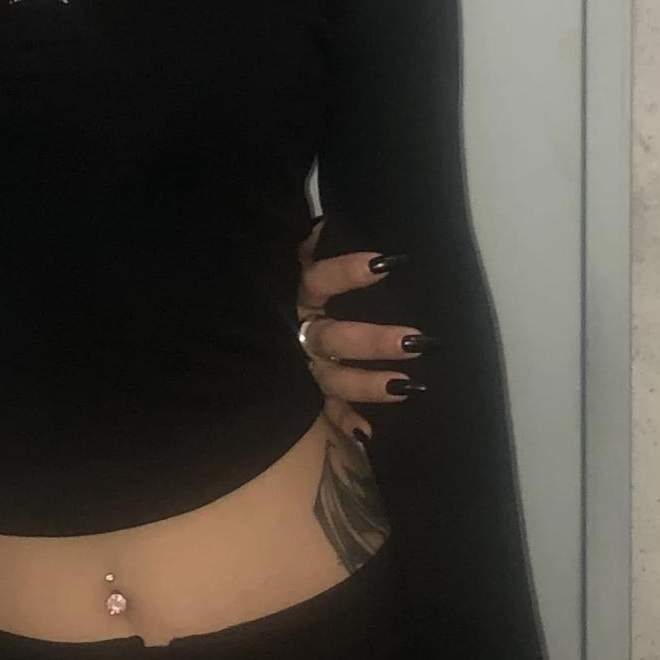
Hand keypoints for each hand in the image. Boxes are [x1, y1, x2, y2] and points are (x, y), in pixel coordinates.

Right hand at [294, 216, 431, 455]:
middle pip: (332, 336)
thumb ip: (317, 243)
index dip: (348, 272)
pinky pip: (322, 410)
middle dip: (372, 340)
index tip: (387, 263)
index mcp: (297, 291)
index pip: (321, 278)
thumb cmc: (297, 279)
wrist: (243, 324)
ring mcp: (300, 363)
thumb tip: (331, 224)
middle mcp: (297, 329)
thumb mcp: (302, 257)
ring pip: (331, 376)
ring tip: (408, 387)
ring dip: (367, 383)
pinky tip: (366, 434)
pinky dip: (344, 422)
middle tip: (416, 340)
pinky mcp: (305, 390)